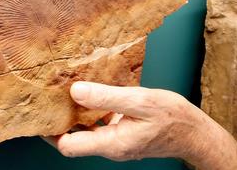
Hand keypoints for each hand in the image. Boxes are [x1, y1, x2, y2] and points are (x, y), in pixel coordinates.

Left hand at [52, 81, 236, 169]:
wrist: (195, 133)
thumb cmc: (173, 118)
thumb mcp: (141, 101)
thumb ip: (107, 97)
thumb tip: (76, 91)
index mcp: (111, 143)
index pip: (67, 145)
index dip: (49, 130)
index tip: (41, 110)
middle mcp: (109, 146)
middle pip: (72, 138)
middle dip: (58, 119)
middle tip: (47, 95)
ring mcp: (115, 141)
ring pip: (85, 130)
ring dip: (74, 113)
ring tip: (64, 90)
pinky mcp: (122, 133)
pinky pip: (99, 124)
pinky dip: (91, 110)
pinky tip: (92, 92)